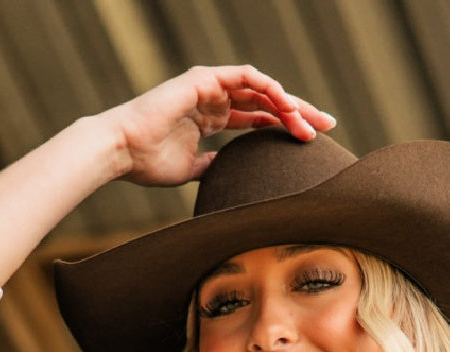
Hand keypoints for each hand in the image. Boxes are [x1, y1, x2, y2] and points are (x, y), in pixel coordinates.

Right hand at [110, 66, 334, 187]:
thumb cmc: (148, 163)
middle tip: (327, 126)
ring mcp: (210, 86)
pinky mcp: (205, 79)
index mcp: (211, 117)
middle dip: (298, 113)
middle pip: (266, 100)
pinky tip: (288, 104)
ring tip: (310, 123)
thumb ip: (211, 167)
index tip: (310, 142)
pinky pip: (247, 78)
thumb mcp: (190, 170)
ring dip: (289, 103)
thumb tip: (228, 175)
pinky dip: (269, 88)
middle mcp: (213, 98)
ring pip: (262, 87)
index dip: (284, 126)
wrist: (123, 151)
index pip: (257, 117)